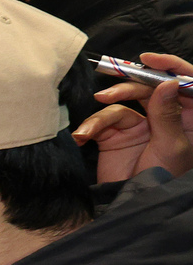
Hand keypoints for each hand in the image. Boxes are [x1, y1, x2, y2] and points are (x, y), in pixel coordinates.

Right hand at [72, 52, 192, 181]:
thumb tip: (167, 83)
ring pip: (121, 103)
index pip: (185, 83)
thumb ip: (167, 113)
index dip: (169, 67)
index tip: (148, 59)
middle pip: (148, 89)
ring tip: (89, 130)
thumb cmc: (163, 179)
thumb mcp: (171, 145)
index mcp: (189, 117)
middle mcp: (165, 117)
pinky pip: (102, 122)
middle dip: (127, 87)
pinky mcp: (115, 135)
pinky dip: (90, 129)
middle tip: (108, 92)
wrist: (133, 205)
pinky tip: (82, 138)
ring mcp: (139, 126)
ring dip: (103, 114)